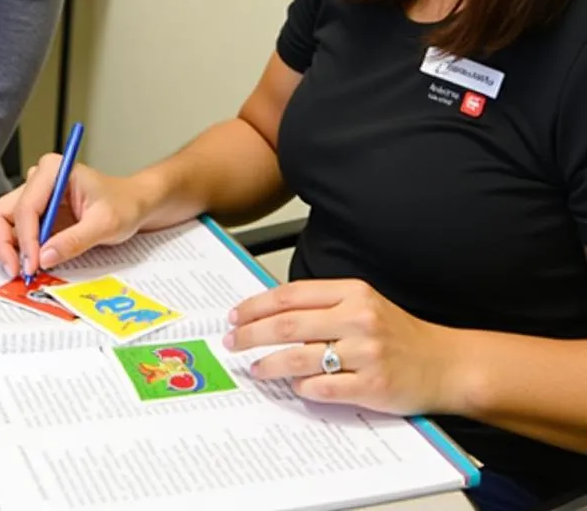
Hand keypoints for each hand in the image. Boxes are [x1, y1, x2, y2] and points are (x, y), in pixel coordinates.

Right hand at [0, 154, 155, 277]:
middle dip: (6, 244)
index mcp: (54, 170)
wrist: (133, 204)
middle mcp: (39, 179)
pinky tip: (32, 265)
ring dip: (10, 249)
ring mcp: (34, 195)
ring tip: (26, 271)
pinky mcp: (36, 212)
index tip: (33, 265)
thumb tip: (45, 257)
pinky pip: (15, 232)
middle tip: (18, 271)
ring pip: (4, 222)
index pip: (26, 207)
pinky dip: (19, 250)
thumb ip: (75, 240)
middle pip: (3, 212)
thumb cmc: (123, 205)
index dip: (26, 239)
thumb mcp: (105, 224)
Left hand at [224, 278, 455, 414]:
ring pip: (299, 358)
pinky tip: (292, 386)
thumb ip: (322, 304)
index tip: (236, 316)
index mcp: (352, 292)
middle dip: (251, 334)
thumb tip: (269, 312)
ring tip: (255, 368)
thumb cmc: (398, 334)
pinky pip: (323, 388)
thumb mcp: (363, 303)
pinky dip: (301, 387)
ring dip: (269, 364)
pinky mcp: (372, 386)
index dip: (255, 306)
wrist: (447, 364)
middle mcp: (358, 318)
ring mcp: (366, 353)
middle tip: (233, 342)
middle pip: (287, 325)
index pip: (290, 295)